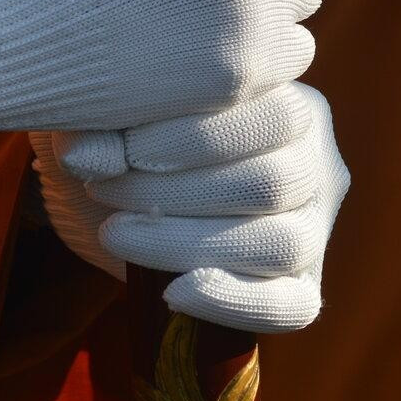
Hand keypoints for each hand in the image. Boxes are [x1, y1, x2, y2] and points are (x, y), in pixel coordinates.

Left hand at [30, 82, 349, 332]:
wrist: (107, 188)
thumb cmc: (115, 135)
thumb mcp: (103, 116)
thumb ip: (99, 123)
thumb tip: (86, 154)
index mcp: (283, 94)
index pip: (273, 115)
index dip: (196, 137)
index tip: (123, 152)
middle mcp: (314, 155)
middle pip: (276, 183)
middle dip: (179, 192)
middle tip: (106, 190)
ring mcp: (314, 223)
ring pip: (283, 244)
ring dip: (190, 243)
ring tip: (118, 231)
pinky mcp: (301, 283)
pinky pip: (294, 305)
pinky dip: (235, 302)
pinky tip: (173, 292)